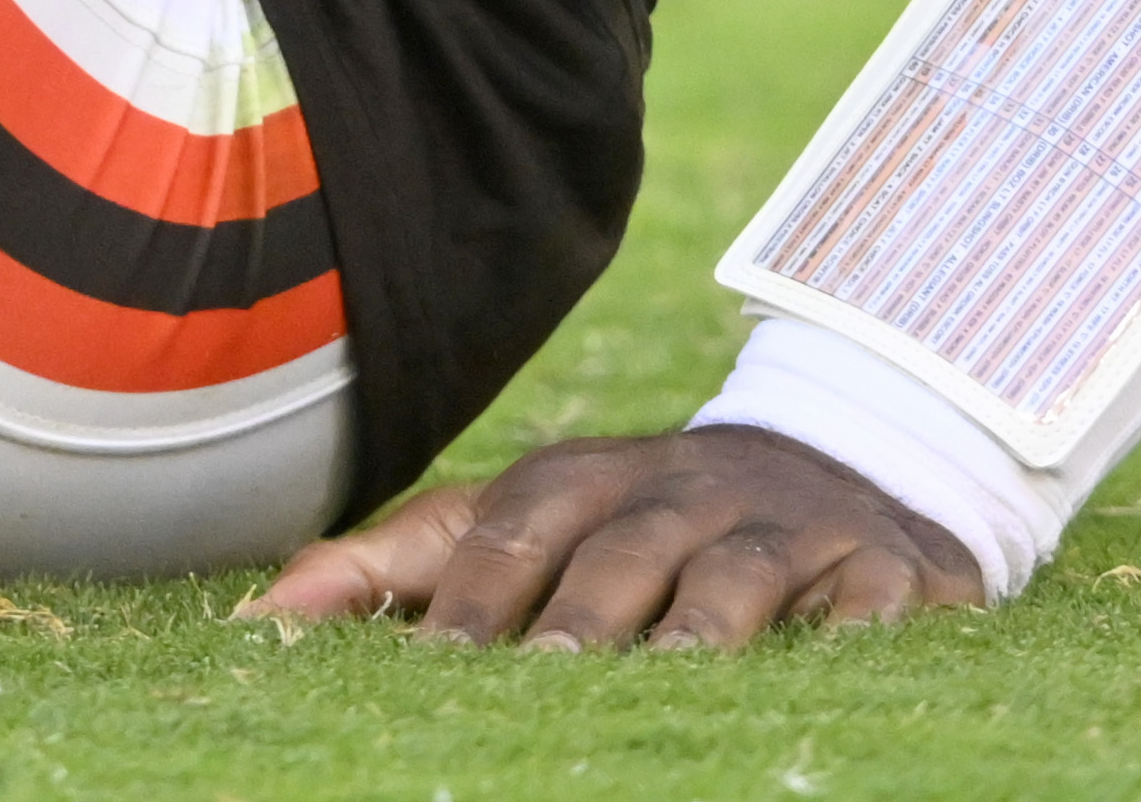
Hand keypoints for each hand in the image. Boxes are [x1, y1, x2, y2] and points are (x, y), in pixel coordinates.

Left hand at [252, 425, 990, 650]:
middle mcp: (680, 492)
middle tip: (540, 679)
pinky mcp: (881, 569)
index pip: (512, 524)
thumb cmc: (641, 519)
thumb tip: (258, 619)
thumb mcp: (524, 523)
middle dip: (578, 616)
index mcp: (584, 481)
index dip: (472, 592)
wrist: (845, 461)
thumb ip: (395, 569)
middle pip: (618, 551)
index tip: (430, 667)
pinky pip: (867, 600)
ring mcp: (784, 527)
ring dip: (699, 629)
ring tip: (669, 677)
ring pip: (734, 576)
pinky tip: (831, 659)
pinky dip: (849, 628)